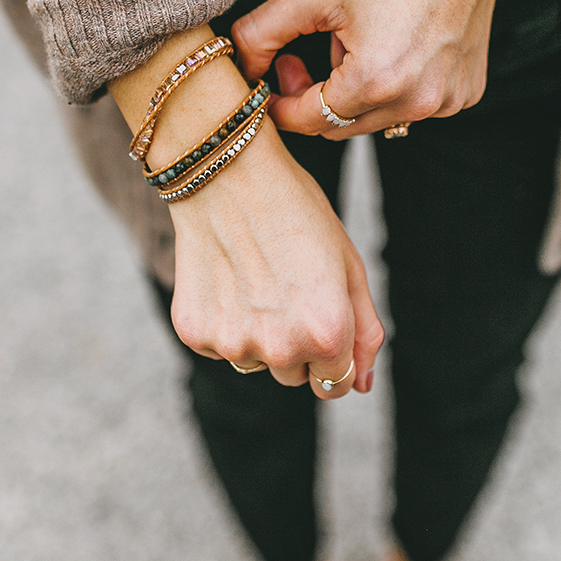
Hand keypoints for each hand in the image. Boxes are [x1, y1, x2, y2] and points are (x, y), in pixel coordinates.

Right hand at [109, 33, 383, 399]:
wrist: (228, 174)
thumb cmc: (298, 213)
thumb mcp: (348, 264)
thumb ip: (364, 331)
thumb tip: (360, 386)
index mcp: (328, 334)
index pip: (334, 384)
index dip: (331, 351)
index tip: (319, 316)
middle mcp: (281, 349)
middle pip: (293, 377)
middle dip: (296, 344)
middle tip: (285, 286)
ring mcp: (234, 343)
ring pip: (255, 362)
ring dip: (259, 334)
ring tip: (255, 277)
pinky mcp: (195, 333)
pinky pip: (219, 347)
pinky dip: (224, 321)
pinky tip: (227, 277)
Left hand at [233, 0, 560, 137]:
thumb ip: (263, 32)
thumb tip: (241, 67)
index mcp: (375, 81)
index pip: (307, 120)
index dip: (280, 102)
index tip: (274, 73)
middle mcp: (416, 102)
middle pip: (340, 125)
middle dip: (316, 96)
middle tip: (309, 52)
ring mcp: (446, 103)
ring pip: (375, 118)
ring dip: (356, 92)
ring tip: (359, 40)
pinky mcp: (466, 94)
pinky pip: (412, 105)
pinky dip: (395, 86)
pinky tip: (397, 43)